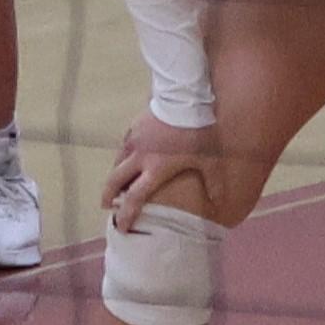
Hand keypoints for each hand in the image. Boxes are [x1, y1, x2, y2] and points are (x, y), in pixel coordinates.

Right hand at [103, 109, 222, 231]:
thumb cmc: (197, 132)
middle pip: (115, 179)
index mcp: (155, 169)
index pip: (135, 197)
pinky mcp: (134, 126)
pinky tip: (128, 157)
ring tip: (116, 184)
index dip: (126, 213)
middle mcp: (139, 157)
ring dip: (115, 175)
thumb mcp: (210, 160)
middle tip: (106, 206)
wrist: (184, 98)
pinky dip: (123, 156)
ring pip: (117, 161)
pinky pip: (124, 146)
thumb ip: (213, 183)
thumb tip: (218, 204)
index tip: (120, 225)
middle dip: (108, 195)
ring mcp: (134, 140)